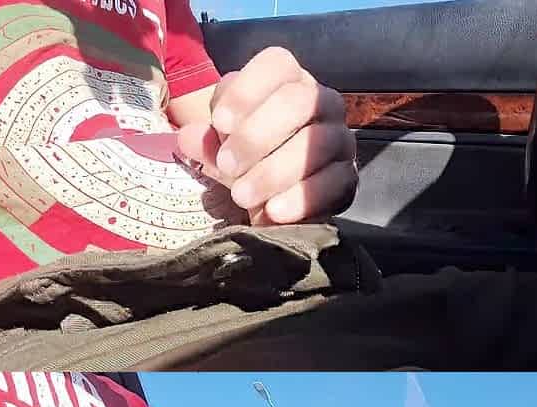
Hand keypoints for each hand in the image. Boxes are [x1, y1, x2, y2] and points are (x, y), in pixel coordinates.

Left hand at [177, 47, 357, 224]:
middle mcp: (321, 103)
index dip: (247, 90)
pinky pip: (334, 182)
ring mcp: (340, 139)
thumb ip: (207, 142)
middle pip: (298, 100)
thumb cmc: (248, 162)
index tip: (219, 123)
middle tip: (226, 165)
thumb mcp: (222, 150)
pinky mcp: (348, 177)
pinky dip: (300, 198)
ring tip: (241, 195)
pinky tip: (273, 211)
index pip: (277, 64)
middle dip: (256, 135)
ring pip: (316, 142)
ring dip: (273, 171)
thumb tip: (188, 138)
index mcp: (288, 82)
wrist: (273, 203)